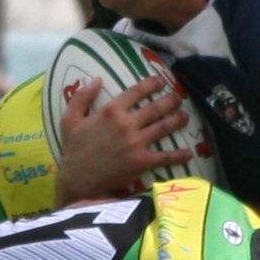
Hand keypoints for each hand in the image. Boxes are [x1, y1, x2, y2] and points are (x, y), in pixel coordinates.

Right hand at [56, 70, 196, 201]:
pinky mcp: (142, 162)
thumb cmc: (74, 149)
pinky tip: (189, 153)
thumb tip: (97, 79)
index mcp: (111, 111)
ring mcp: (136, 143)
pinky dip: (179, 155)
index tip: (161, 80)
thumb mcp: (70, 119)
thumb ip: (82, 97)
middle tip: (178, 97)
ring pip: (164, 127)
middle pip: (156, 107)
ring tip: (185, 116)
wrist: (79, 180)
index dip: (152, 84)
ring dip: (178, 120)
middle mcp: (126, 124)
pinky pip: (165, 156)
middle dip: (171, 100)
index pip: (137, 91)